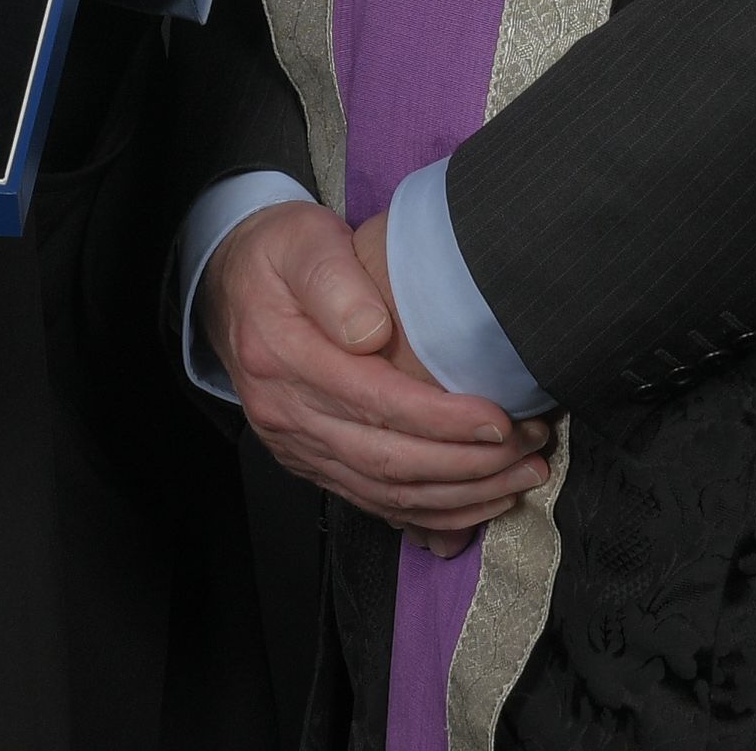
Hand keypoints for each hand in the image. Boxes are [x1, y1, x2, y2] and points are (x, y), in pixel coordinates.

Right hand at [200, 202, 551, 550]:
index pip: (372, 401)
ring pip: (382, 491)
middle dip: (466, 465)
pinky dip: (425, 514)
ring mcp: (294, 444)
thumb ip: (335, 280)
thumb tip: (372, 330)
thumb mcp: (302, 240)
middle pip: (385, 458)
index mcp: (283, 355)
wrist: (227, 284)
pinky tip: (471, 509)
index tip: (498, 421)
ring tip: (516, 479)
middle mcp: (285, 411)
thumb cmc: (277, 255)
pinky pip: (369, 501)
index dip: (440, 419)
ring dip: (457, 495)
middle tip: (527, 451)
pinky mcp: (307, 461)